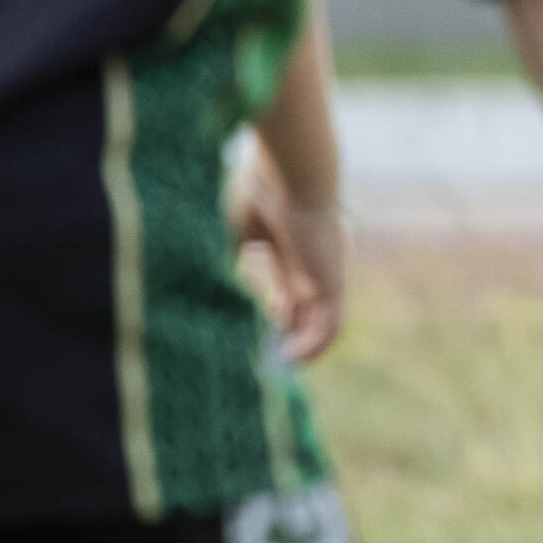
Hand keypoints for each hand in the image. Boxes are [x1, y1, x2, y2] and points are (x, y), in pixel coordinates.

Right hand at [227, 149, 348, 362]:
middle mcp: (311, 264)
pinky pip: (330, 325)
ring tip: (279, 368)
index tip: (257, 334)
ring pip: (320, 322)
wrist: (289, 173)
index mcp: (290, 248)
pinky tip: (292, 360)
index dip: (276, 314)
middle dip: (287, 337)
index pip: (289, 291)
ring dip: (302, 348)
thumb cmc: (259, 193)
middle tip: (266, 361)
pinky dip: (314, 346)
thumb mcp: (237, 230)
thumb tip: (210, 282)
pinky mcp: (332, 282)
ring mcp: (324, 274)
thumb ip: (232, 257)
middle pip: (306, 310)